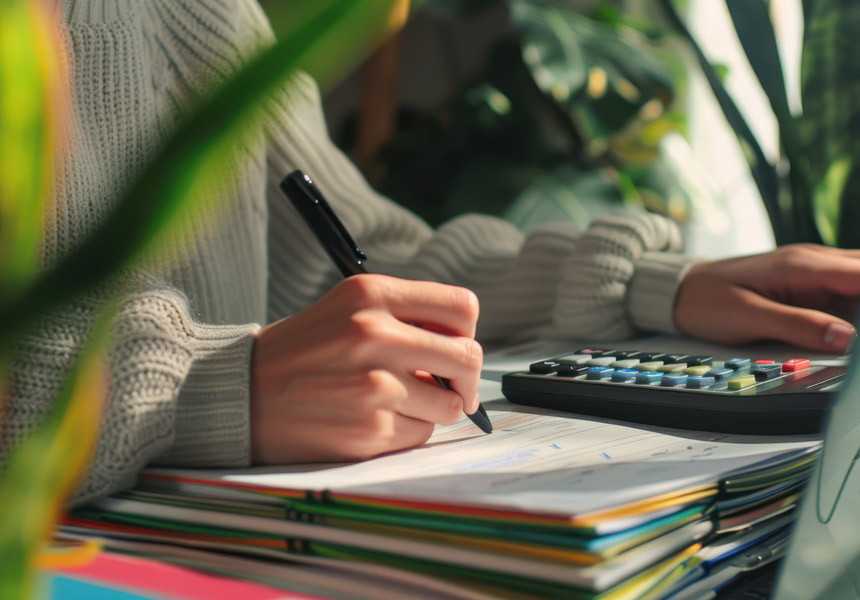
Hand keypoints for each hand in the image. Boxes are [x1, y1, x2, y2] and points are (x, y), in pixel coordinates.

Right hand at [249, 274, 481, 463]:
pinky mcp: (369, 429)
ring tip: (394, 402)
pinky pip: (420, 435)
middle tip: (453, 388)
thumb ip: (405, 315)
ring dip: (433, 409)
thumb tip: (464, 346)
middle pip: (469, 358)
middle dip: (467, 379)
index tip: (456, 348)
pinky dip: (406, 431)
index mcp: (371, 294)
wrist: (242, 394)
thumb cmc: (302, 352)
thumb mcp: (348, 308)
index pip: (462, 306)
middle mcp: (375, 334)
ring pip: (450, 405)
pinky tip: (372, 420)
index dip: (467, 332)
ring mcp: (374, 385)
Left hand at [675, 244, 858, 352]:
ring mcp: (814, 273)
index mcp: (802, 265)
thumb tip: (847, 338)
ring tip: (856, 341)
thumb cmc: (707, 301)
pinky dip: (858, 312)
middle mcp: (814, 262)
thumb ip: (797, 325)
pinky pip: (847, 294)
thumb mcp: (747, 317)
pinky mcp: (809, 286)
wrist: (680, 291)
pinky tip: (852, 333)